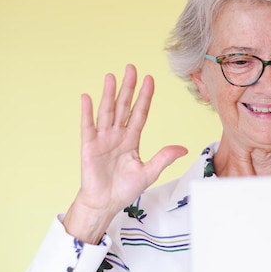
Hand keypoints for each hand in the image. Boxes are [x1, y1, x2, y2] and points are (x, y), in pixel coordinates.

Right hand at [63, 64, 187, 242]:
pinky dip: (87, 112)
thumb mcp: (149, 173)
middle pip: (123, 106)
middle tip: (131, 68)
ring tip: (111, 77)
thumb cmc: (124, 189)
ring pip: (107, 112)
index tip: (150, 79)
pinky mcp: (89, 146)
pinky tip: (87, 97)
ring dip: (108, 94)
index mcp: (132, 139)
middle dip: (128, 88)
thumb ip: (163, 158)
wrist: (105, 204)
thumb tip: (183, 148)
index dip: (145, 97)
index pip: (140, 113)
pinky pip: (88, 126)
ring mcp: (102, 139)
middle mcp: (117, 135)